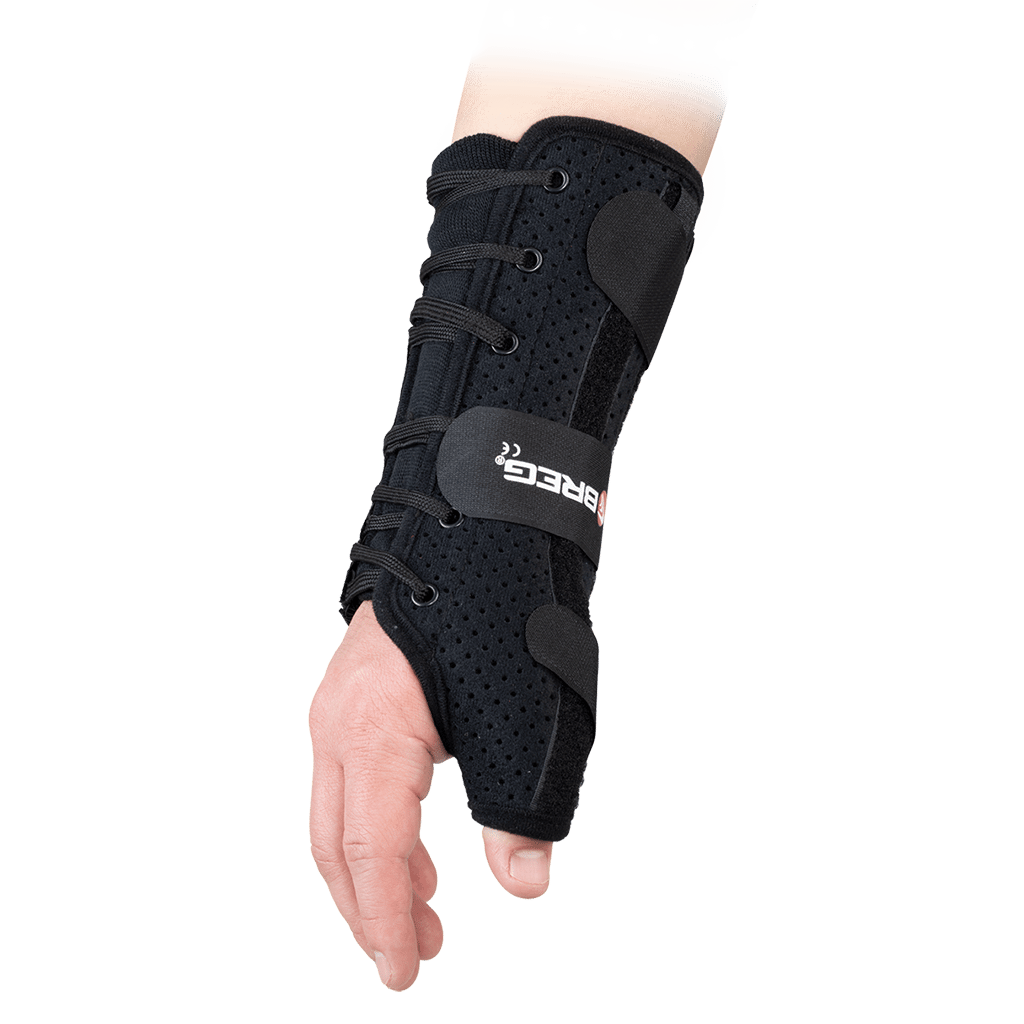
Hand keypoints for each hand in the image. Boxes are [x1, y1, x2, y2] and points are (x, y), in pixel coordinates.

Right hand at [308, 601, 555, 991]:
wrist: (482, 531)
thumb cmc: (505, 619)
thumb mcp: (525, 722)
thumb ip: (519, 810)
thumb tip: (526, 886)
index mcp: (371, 736)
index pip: (368, 854)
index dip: (386, 923)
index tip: (406, 976)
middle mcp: (337, 726)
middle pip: (337, 846)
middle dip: (371, 909)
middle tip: (416, 958)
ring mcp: (338, 709)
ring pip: (340, 817)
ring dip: (375, 873)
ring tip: (426, 912)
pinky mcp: (357, 699)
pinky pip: (353, 785)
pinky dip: (380, 830)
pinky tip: (416, 848)